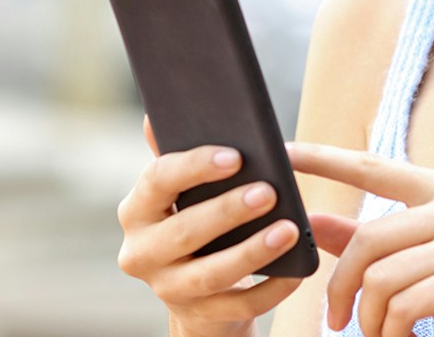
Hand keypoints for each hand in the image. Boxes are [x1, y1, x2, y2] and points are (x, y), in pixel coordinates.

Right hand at [117, 117, 304, 336]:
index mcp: (136, 210)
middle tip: (269, 191)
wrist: (197, 293)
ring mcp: (168, 290)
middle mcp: (141, 253)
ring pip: (211, 273)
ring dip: (252, 251)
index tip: (236, 156)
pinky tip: (297, 269)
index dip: (195, 167)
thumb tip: (153, 117)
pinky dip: (272, 289)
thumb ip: (174, 155)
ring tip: (289, 229)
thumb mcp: (181, 191)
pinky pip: (240, 306)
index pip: (157, 181)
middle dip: (228, 211)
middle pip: (184, 231)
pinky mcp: (200, 317)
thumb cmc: (195, 220)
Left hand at [289, 141, 433, 336]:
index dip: (324, 158)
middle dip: (341, 288)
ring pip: (380, 277)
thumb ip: (376, 244)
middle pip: (366, 238)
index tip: (284, 152)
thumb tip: (317, 225)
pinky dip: (392, 333)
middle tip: (337, 322)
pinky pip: (402, 305)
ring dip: (370, 321)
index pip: (373, 167)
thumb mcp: (428, 264)